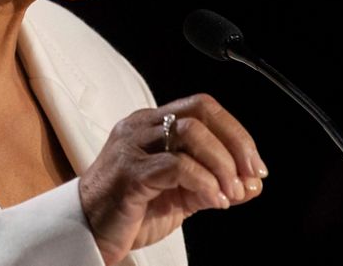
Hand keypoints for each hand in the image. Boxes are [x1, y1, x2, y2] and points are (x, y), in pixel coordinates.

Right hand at [78, 93, 267, 264]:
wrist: (87, 235)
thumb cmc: (129, 212)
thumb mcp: (181, 195)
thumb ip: (214, 184)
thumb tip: (253, 184)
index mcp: (151, 124)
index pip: (202, 107)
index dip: (236, 132)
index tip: (255, 165)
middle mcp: (140, 127)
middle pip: (200, 113)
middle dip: (235, 144)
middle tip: (249, 177)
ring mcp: (131, 147)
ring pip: (191, 134)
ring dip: (221, 165)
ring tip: (229, 194)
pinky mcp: (129, 173)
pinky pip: (177, 166)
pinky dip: (204, 183)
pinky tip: (213, 201)